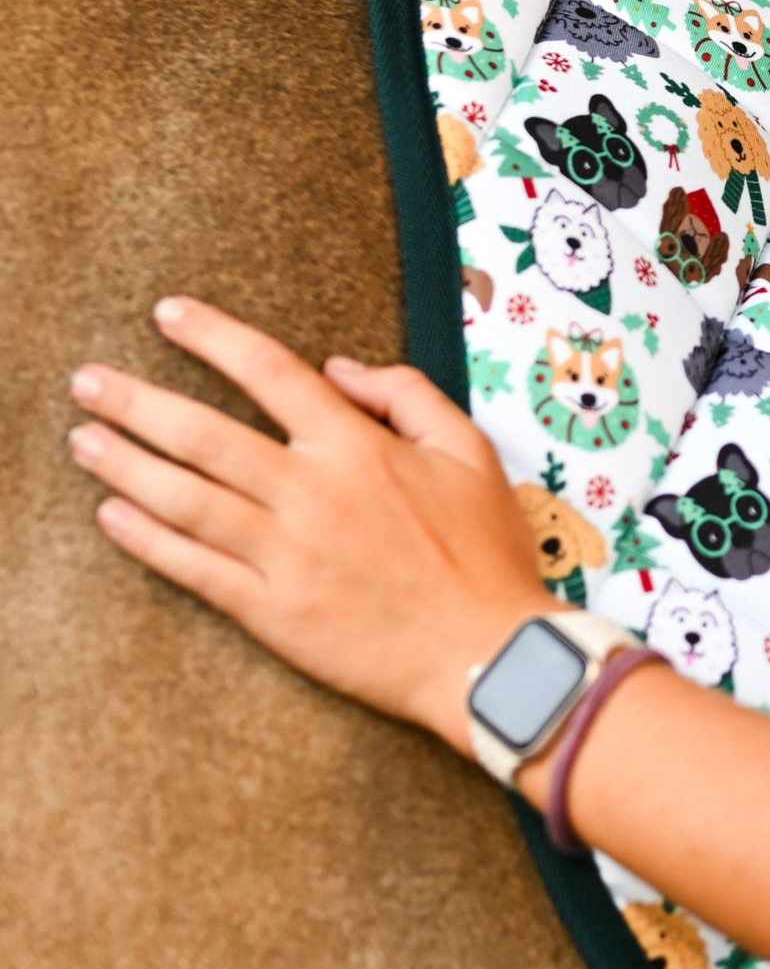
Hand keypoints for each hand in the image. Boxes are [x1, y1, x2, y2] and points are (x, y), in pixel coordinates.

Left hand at [65, 293, 560, 757]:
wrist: (488, 653)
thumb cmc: (486, 551)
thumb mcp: (472, 450)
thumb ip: (408, 395)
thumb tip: (339, 369)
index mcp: (357, 447)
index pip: (271, 372)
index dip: (213, 338)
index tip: (168, 315)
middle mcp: (310, 492)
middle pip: (204, 434)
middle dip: (135, 402)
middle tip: (86, 381)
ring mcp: (285, 553)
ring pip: (184, 498)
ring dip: (125, 465)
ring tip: (82, 440)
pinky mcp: (272, 611)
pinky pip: (194, 569)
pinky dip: (147, 541)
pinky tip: (112, 516)